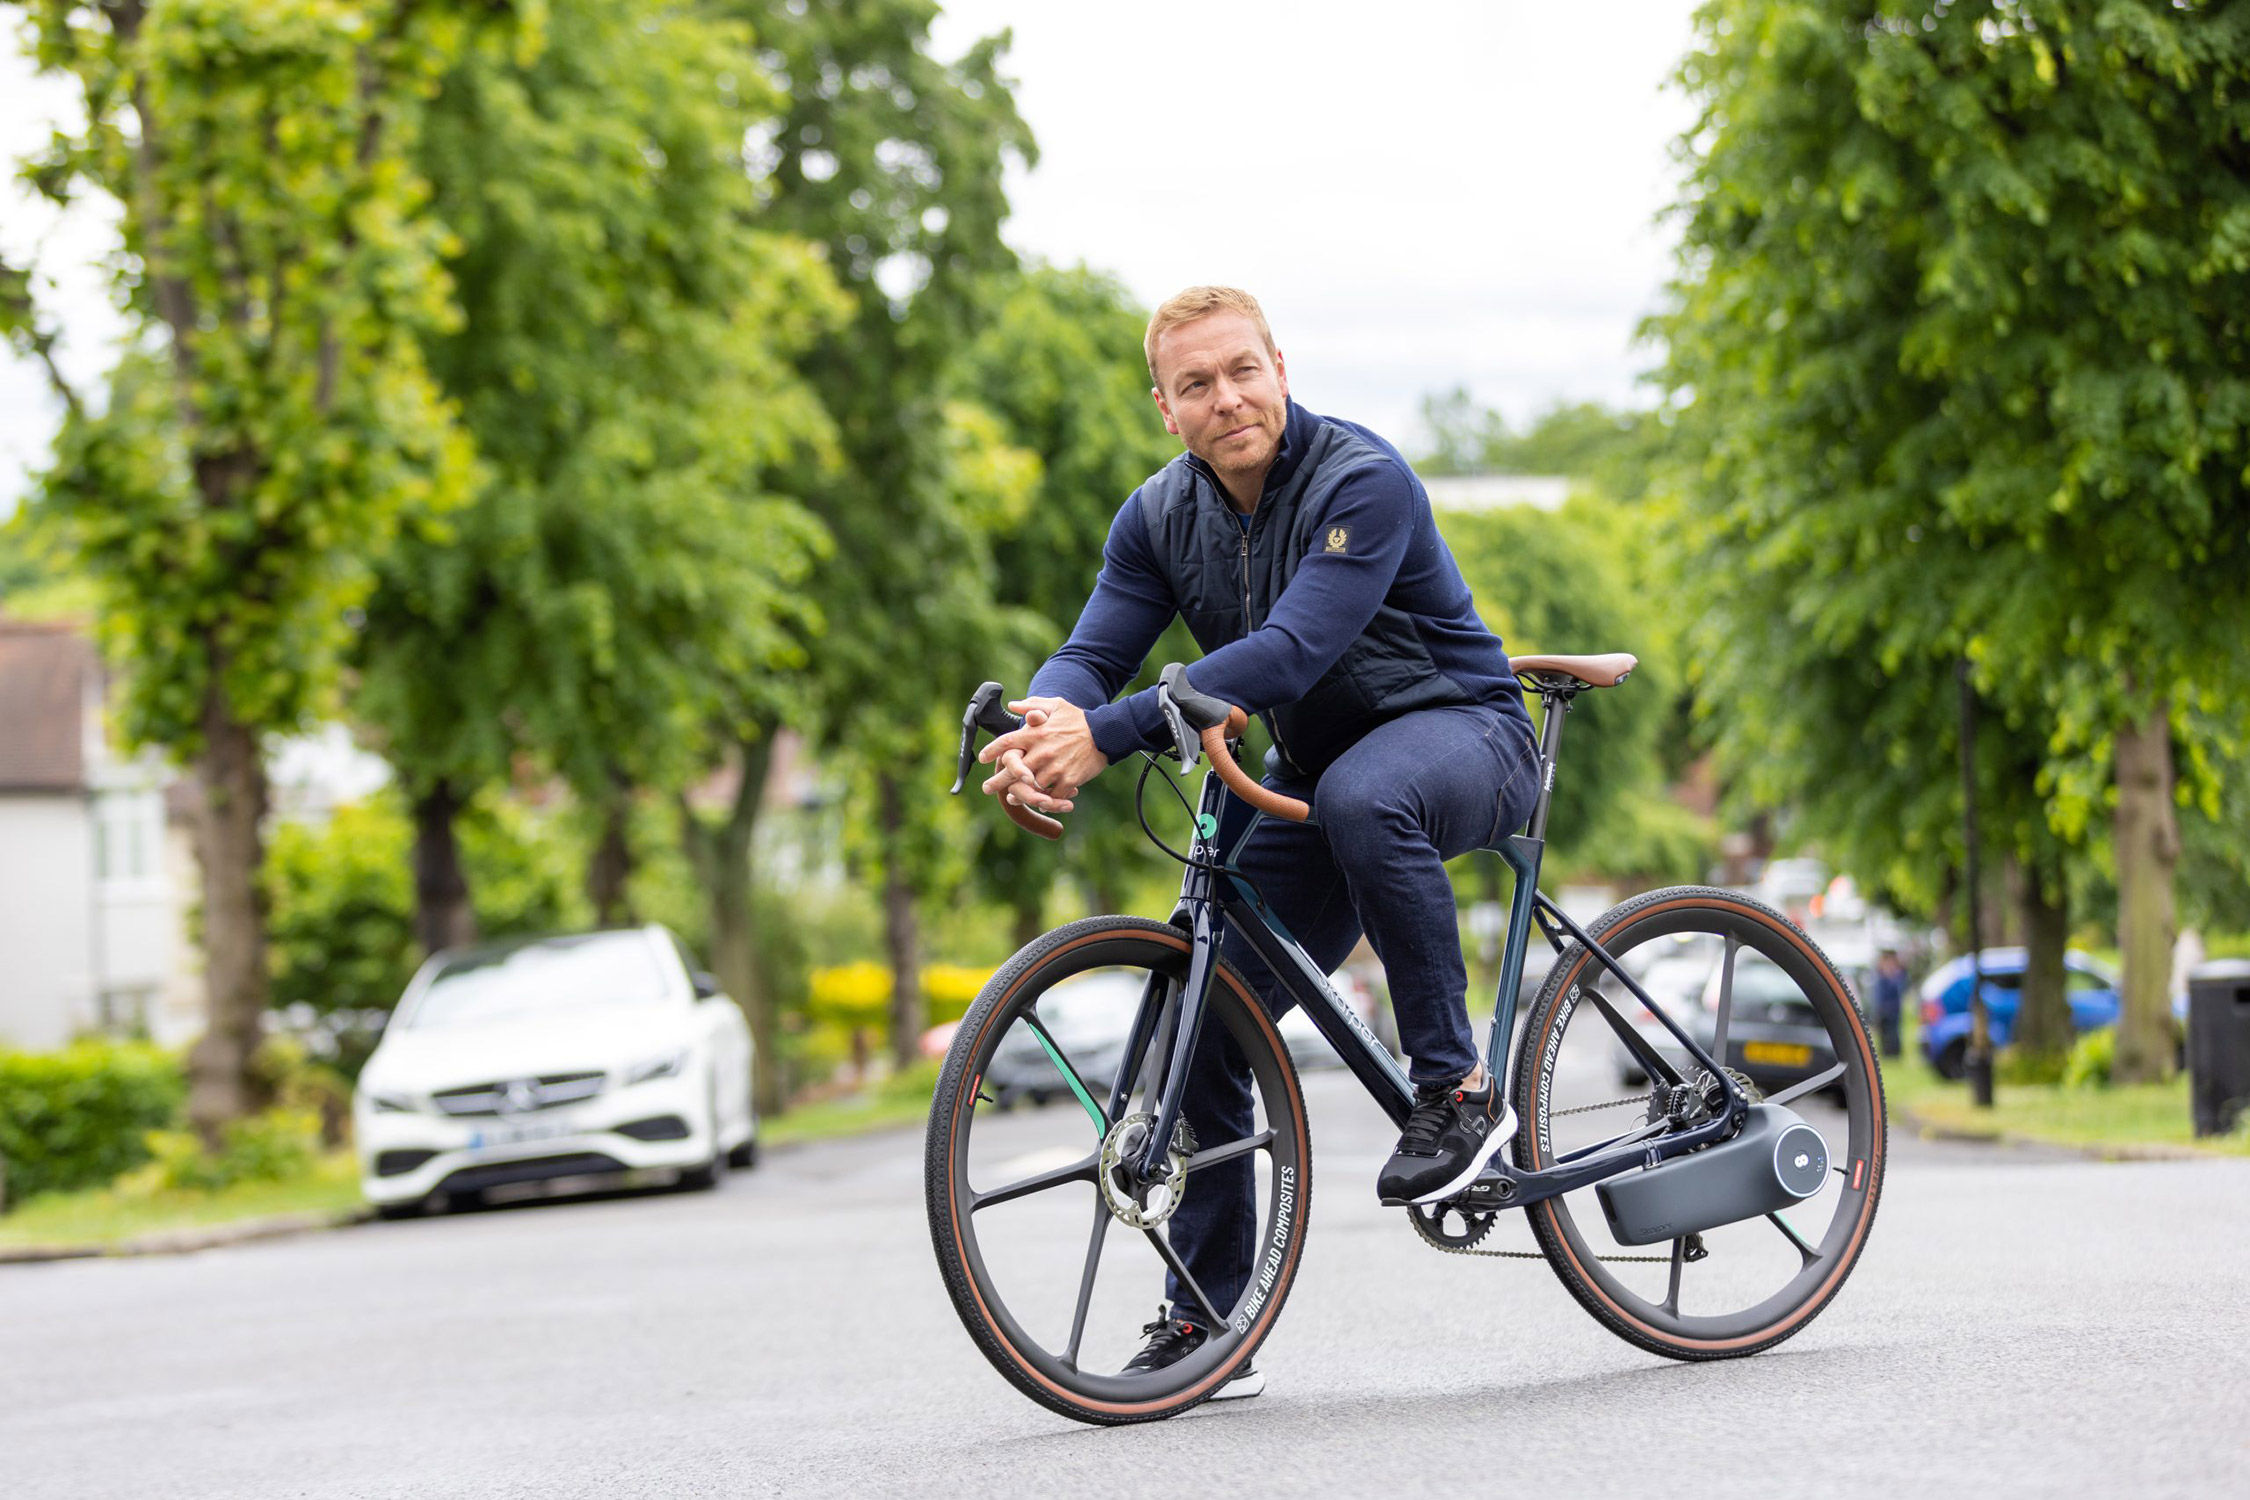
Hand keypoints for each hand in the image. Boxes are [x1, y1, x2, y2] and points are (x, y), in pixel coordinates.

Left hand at [977, 697, 1108, 815]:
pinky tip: (1041, 801)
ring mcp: (1055, 768)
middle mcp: (1041, 752)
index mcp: (1035, 733)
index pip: (1007, 742)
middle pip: (1012, 771)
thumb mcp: (1055, 705)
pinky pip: (1052, 796)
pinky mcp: (1068, 780)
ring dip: (1020, 794)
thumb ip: (1032, 706)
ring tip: (1012, 798)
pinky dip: (1046, 800)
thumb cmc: (1078, 719)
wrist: (1106, 732)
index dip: (992, 751)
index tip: (983, 757)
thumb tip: (1013, 706)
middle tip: (987, 788)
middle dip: (997, 781)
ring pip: (1030, 787)